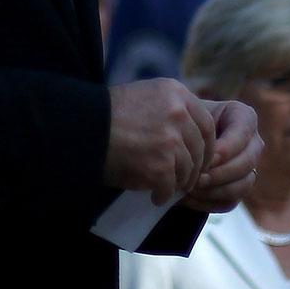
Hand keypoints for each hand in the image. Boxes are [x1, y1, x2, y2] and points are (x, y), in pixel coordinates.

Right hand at [105, 79, 216, 202]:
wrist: (83, 129)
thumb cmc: (107, 115)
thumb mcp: (143, 96)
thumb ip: (170, 107)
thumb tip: (190, 131)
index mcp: (176, 92)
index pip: (206, 123)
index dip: (206, 145)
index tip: (199, 157)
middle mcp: (178, 112)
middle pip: (200, 148)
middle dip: (195, 167)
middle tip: (185, 178)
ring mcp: (171, 139)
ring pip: (188, 169)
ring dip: (178, 182)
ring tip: (165, 187)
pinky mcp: (161, 164)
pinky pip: (171, 186)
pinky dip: (163, 194)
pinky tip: (154, 196)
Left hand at [181, 99, 262, 212]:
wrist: (179, 137)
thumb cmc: (184, 120)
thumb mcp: (190, 116)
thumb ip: (198, 129)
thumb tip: (200, 161)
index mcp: (245, 117)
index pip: (242, 135)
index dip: (224, 150)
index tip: (203, 159)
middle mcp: (253, 143)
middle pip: (246, 163)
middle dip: (220, 174)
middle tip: (195, 178)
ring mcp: (249, 167)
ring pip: (243, 185)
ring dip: (214, 190)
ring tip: (189, 189)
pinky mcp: (237, 188)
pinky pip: (230, 201)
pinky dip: (208, 202)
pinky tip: (188, 198)